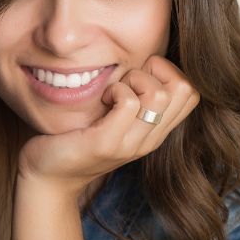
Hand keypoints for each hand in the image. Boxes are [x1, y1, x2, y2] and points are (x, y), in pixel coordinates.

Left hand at [18, 55, 198, 198]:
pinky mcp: (106, 143)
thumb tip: (143, 62)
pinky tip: (101, 101)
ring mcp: (131, 144)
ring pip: (159, 95)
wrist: (48, 178)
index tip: (138, 77)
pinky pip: (128, 103)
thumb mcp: (114, 119)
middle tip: (126, 81)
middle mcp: (150, 139)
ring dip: (134, 80)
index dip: (169, 72)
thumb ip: (134, 99)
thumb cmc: (76, 139)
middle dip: (156, 70)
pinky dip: (115, 91)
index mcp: (156, 131)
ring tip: (113, 91)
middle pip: (185, 89)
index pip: (192, 92)